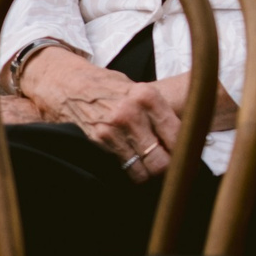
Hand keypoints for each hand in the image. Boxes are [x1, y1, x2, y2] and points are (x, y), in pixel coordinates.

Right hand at [15, 48, 234, 179]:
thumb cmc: (106, 87)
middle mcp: (133, 111)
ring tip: (151, 168)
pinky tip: (132, 166)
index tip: (189, 160)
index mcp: (148, 96)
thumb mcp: (136, 90)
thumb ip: (157, 111)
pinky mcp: (100, 140)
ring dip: (151, 173)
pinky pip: (127, 169)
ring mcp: (115, 127)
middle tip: (170, 169)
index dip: (187, 153)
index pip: (180, 135)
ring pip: (148, 168)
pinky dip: (133, 173)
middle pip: (166, 158)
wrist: (67, 83)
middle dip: (170, 168)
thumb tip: (186, 135)